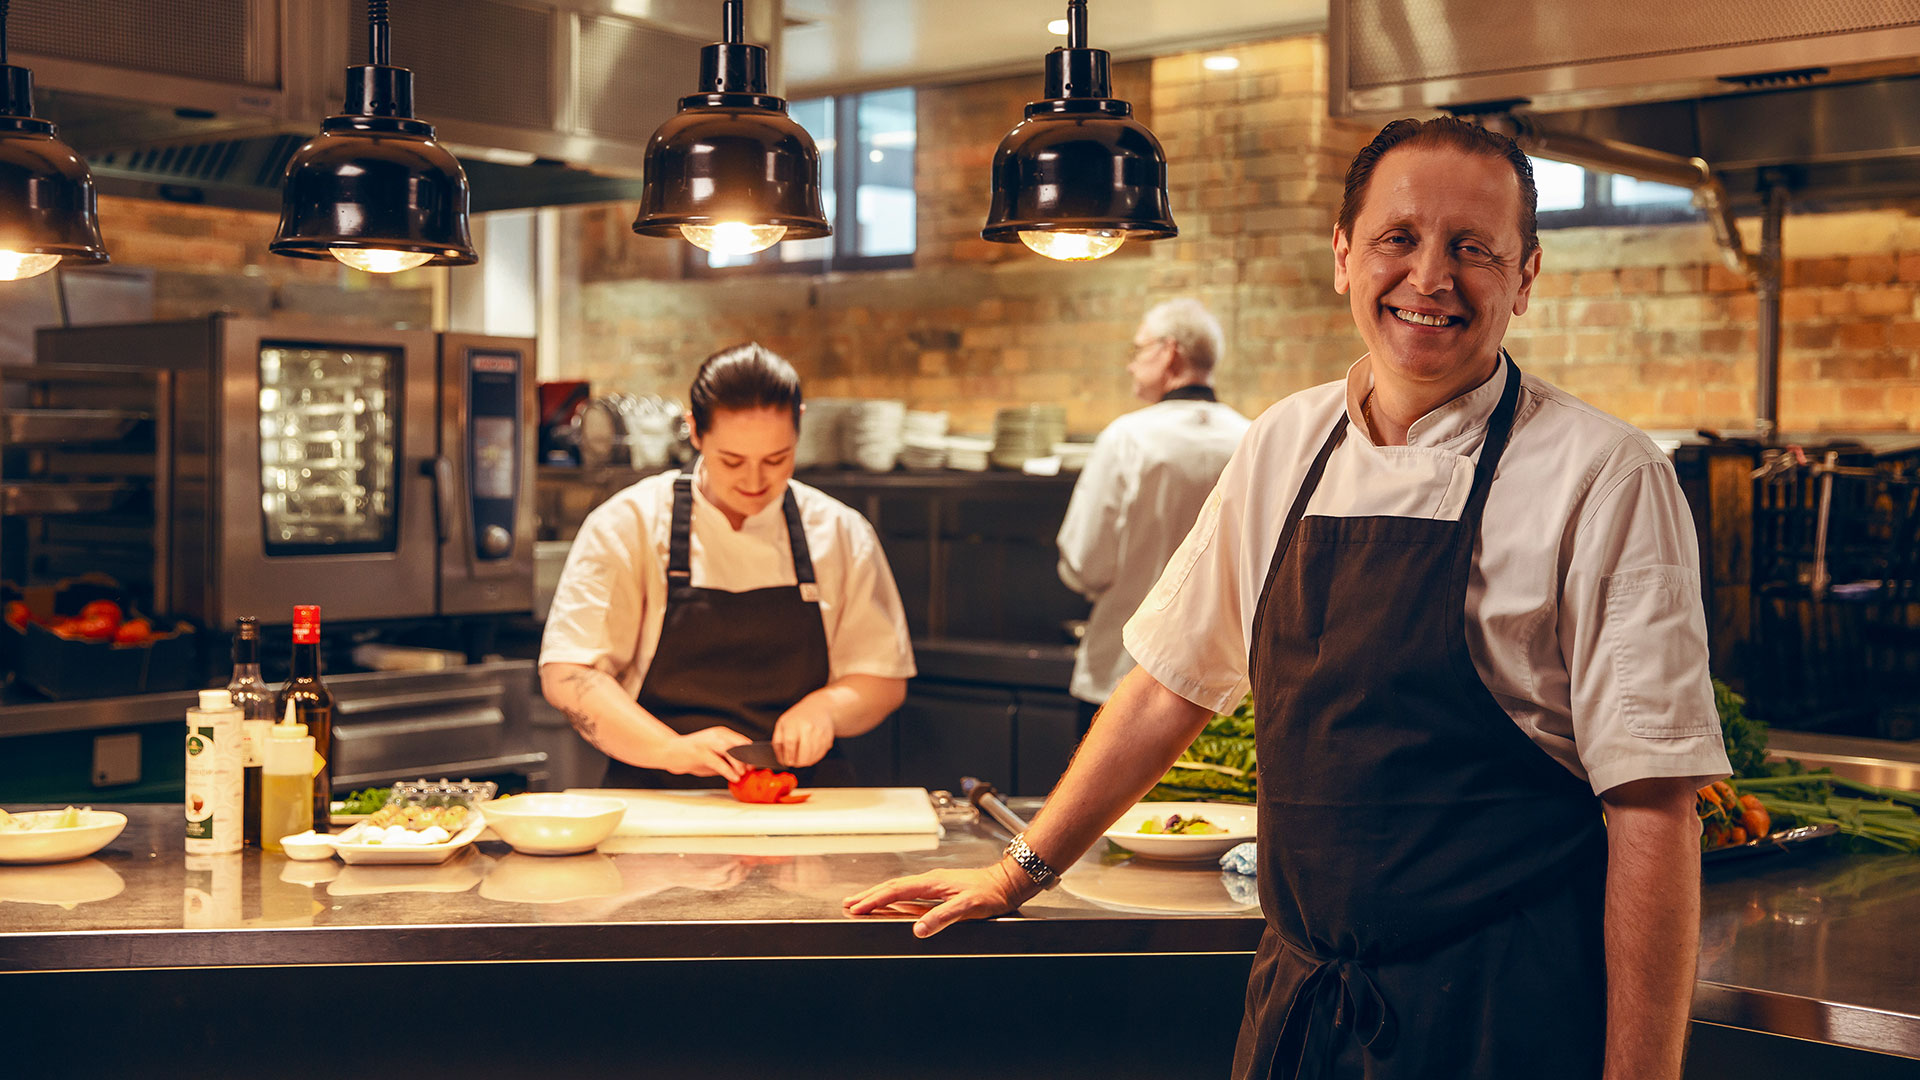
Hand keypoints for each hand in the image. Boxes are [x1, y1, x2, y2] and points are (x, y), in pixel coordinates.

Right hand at [655, 725, 751, 780]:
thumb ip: (726, 760)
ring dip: (739, 764)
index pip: (742, 741)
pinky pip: (719, 762)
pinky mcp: (701, 752)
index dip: (752, 753)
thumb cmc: (691, 754)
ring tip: (743, 774)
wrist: (668, 750)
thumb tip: (744, 769)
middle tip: (752, 769)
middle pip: (740, 745)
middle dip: (748, 758)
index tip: (757, 763)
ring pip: (731, 751)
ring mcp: (708, 743)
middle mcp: (716, 735)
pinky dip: (729, 771)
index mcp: (721, 733)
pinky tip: (733, 777)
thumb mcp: (712, 755)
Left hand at [771, 700, 834, 767]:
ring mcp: (819, 733)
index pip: (790, 743)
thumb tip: (781, 759)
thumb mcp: (782, 725)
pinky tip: (810, 754)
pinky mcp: (827, 738)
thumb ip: (778, 742)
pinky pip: (821, 754)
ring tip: (802, 758)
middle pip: (804, 753)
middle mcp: (807, 727)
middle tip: (795, 763)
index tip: (788, 762)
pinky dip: (814, 758)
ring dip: (806, 762)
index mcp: (793, 724)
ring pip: (813, 756)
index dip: (788, 756)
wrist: (819, 708)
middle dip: (798, 762)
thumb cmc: (798, 718)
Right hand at [841, 860, 1037, 937]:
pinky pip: (909, 893)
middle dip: (869, 895)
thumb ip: (942, 918)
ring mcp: (934, 884)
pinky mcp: (939, 890)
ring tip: (862, 902)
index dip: (874, 900)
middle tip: (849, 903)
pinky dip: (894, 898)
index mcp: (932, 882)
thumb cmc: (990, 893)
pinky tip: (891, 904)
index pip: (895, 891)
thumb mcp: (967, 907)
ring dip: (879, 895)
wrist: (1006, 883)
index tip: (857, 907)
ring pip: (899, 889)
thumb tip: (918, 929)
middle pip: (892, 887)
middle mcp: (930, 880)